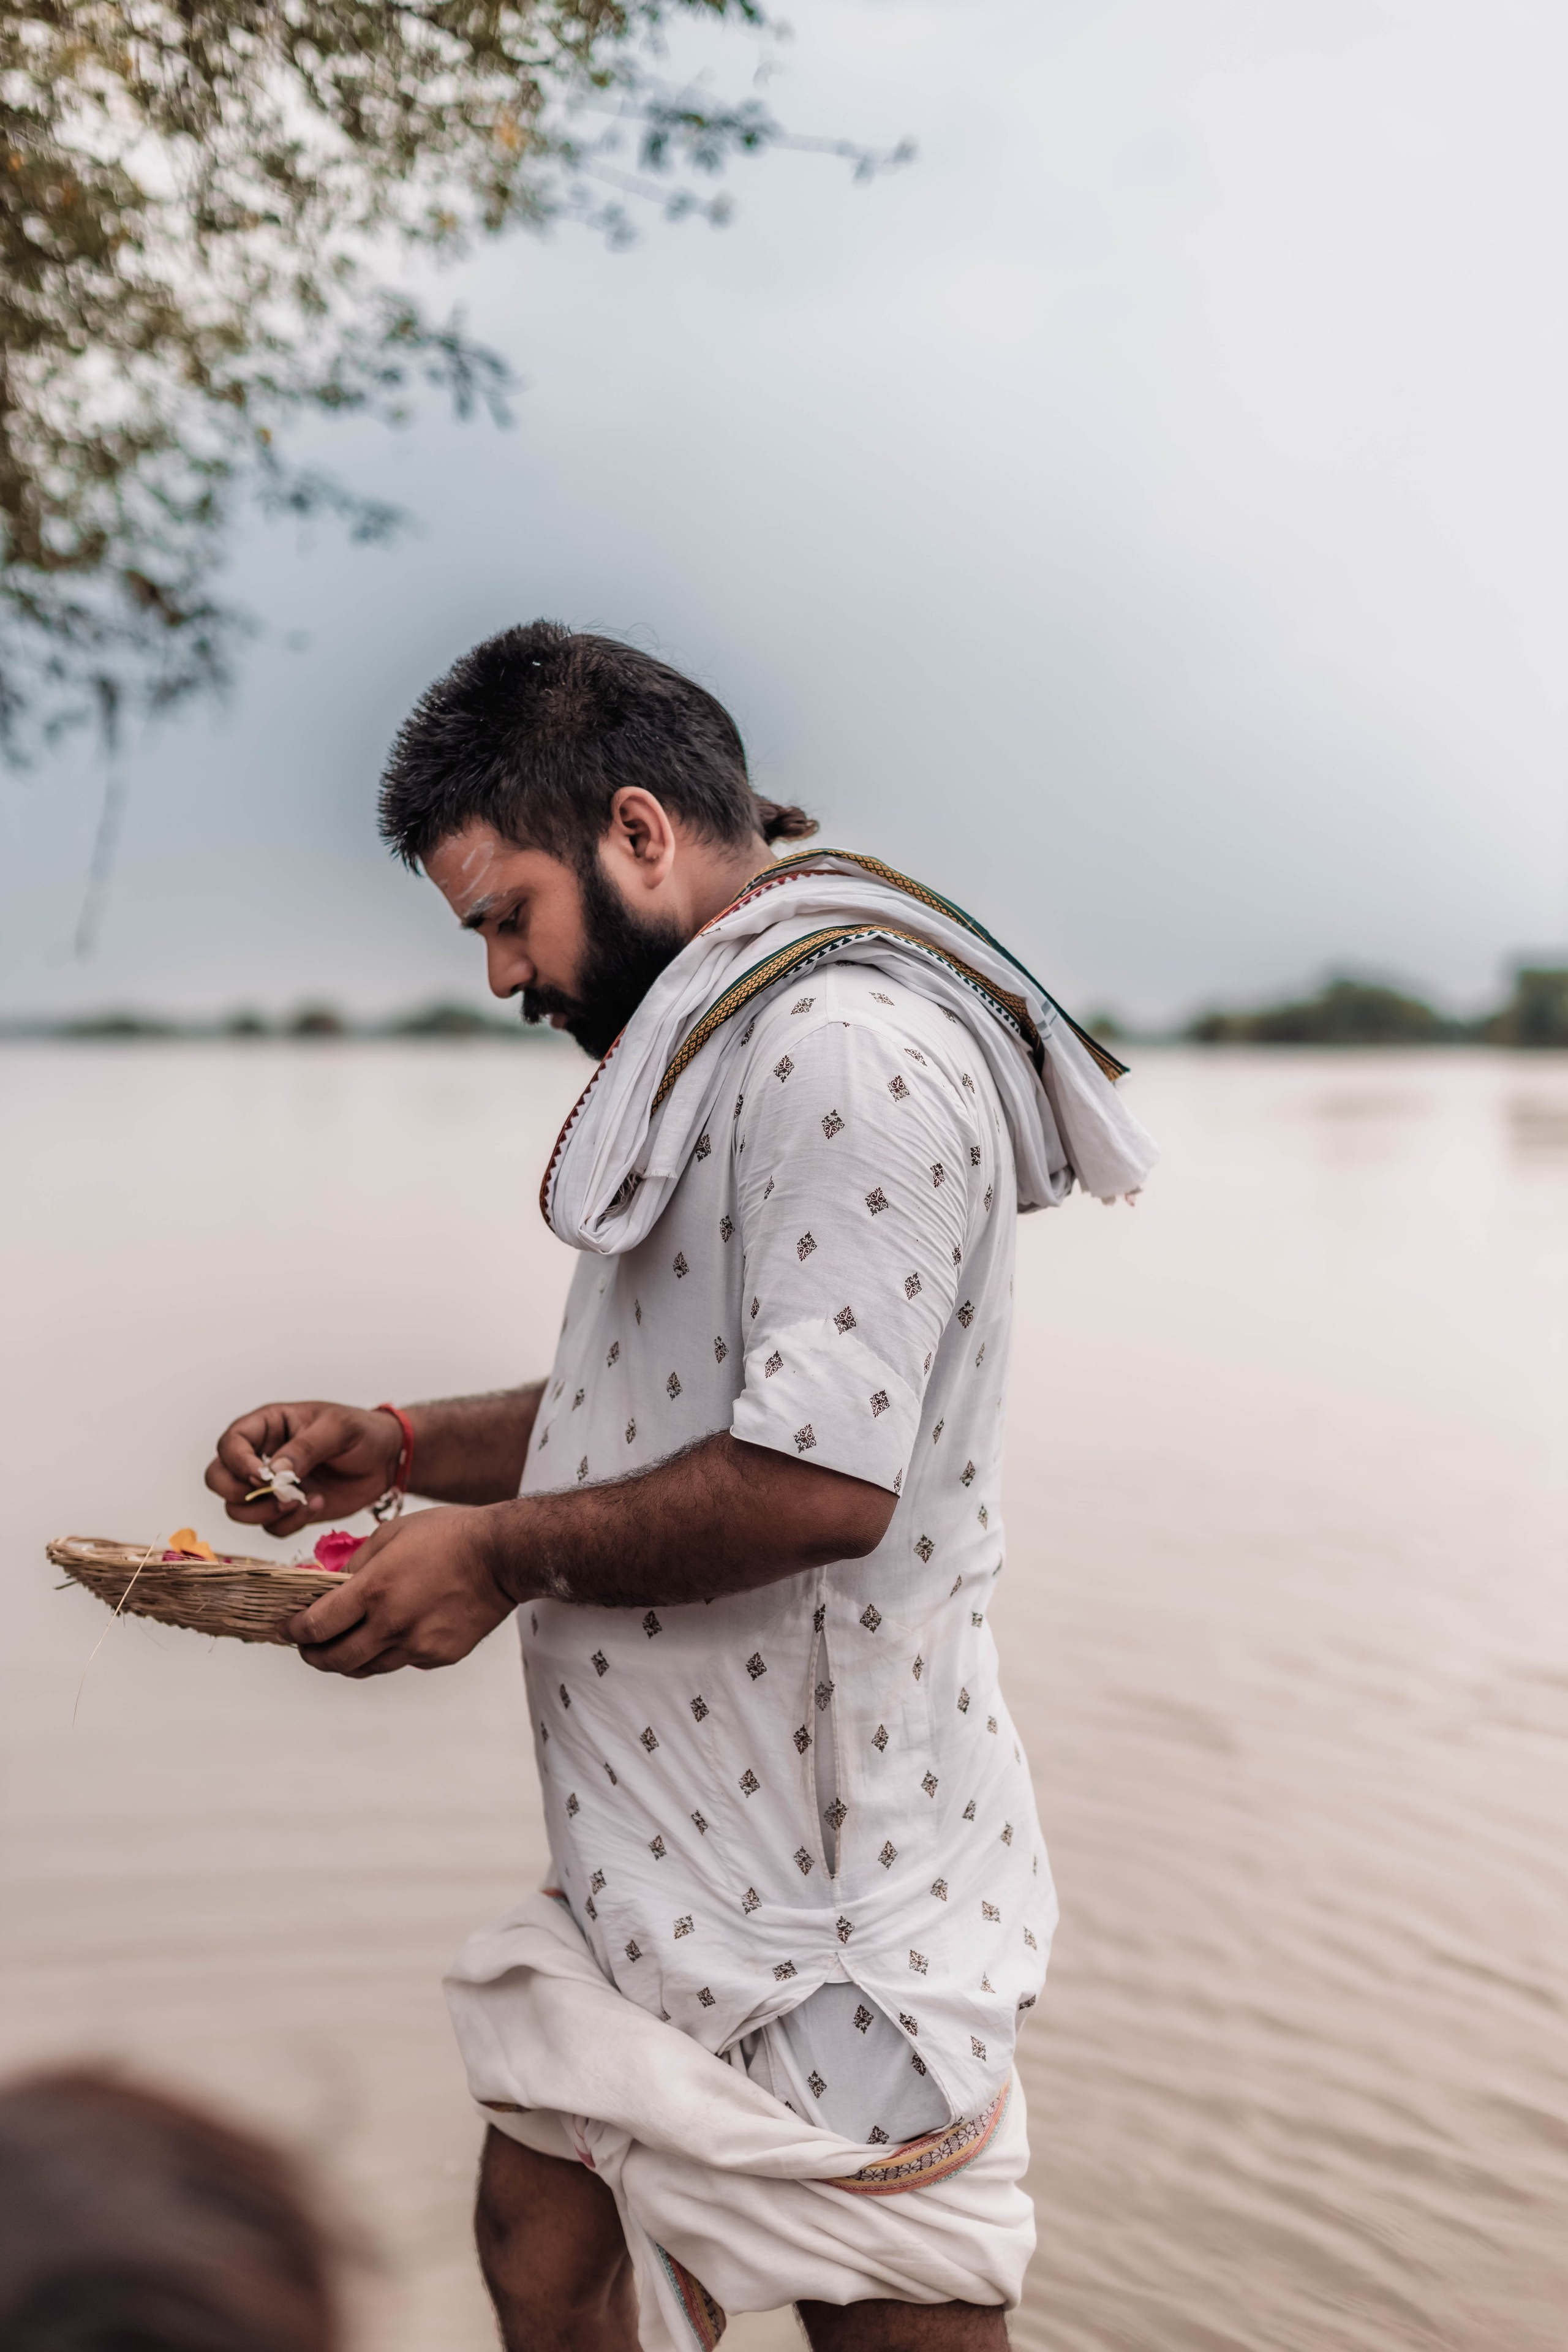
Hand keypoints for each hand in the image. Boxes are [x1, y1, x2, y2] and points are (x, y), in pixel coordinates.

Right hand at [205, 1400, 402, 1537]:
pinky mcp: (287, 1510)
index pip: (229, 1444)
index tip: (262, 1476)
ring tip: (301, 1501)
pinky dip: (290, 1523)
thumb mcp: (338, 1429)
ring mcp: (271, 1487)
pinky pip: (270, 1527)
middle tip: (275, 1494)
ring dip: (264, 1512)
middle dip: (237, 1493)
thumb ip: (305, 1448)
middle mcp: (261, 1456)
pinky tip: (317, 1504)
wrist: (388, 1460)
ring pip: (238, 1509)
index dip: (237, 1463)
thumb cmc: (362, 1432)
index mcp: (267, 1426)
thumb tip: (273, 1473)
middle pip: (218, 1479)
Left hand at [283, 1505, 516, 1676]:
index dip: (293, 1631)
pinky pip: (401, 1661)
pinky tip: (396, 1629)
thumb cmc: (448, 1535)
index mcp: (375, 1590)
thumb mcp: (392, 1534)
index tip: (286, 1628)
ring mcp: (417, 1645)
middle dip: (312, 1655)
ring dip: (348, 1657)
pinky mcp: (438, 1656)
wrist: (502, 1556)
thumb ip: (355, 1564)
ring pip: (367, 1667)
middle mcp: (392, 1624)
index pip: (317, 1626)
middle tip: (306, 1646)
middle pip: (335, 1659)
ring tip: (345, 1641)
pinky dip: (389, 1650)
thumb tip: (327, 1585)